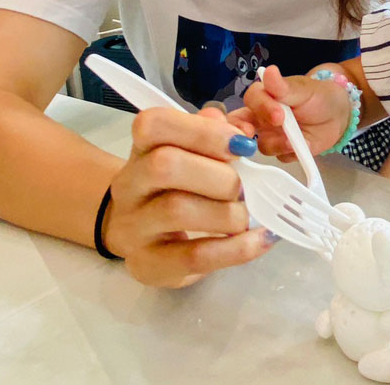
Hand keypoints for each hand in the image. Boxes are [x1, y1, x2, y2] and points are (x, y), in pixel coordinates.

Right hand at [103, 106, 276, 287]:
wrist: (139, 233)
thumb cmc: (175, 186)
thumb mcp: (191, 153)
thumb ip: (216, 134)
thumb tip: (242, 130)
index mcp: (142, 148)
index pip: (154, 124)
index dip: (202, 131)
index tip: (240, 144)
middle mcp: (130, 185)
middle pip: (165, 165)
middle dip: (220, 175)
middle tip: (242, 189)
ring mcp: (134, 227)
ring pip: (178, 209)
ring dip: (228, 212)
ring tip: (244, 216)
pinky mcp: (149, 265)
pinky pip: (195, 256)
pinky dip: (237, 248)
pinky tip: (260, 239)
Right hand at [228, 65, 350, 159]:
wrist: (338, 115)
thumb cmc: (319, 96)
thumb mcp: (304, 90)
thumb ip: (284, 86)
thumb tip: (269, 71)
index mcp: (265, 96)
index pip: (252, 100)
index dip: (261, 108)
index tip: (278, 116)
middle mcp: (262, 117)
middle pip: (241, 125)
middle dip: (241, 132)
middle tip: (253, 135)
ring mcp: (271, 135)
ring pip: (262, 145)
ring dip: (278, 144)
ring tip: (297, 141)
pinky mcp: (282, 151)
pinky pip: (280, 157)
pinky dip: (292, 153)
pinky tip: (303, 147)